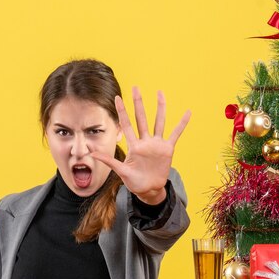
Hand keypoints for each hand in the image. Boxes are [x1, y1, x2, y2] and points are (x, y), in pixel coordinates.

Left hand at [90, 87, 190, 204]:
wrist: (149, 190)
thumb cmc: (134, 182)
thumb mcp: (120, 171)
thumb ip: (108, 160)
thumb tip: (90, 153)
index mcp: (133, 146)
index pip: (126, 124)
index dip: (122, 111)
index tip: (118, 97)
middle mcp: (145, 141)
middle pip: (141, 118)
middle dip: (138, 103)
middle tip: (136, 88)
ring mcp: (156, 144)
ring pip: (158, 122)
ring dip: (160, 107)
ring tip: (160, 93)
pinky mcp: (167, 149)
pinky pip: (176, 134)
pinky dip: (182, 123)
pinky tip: (187, 113)